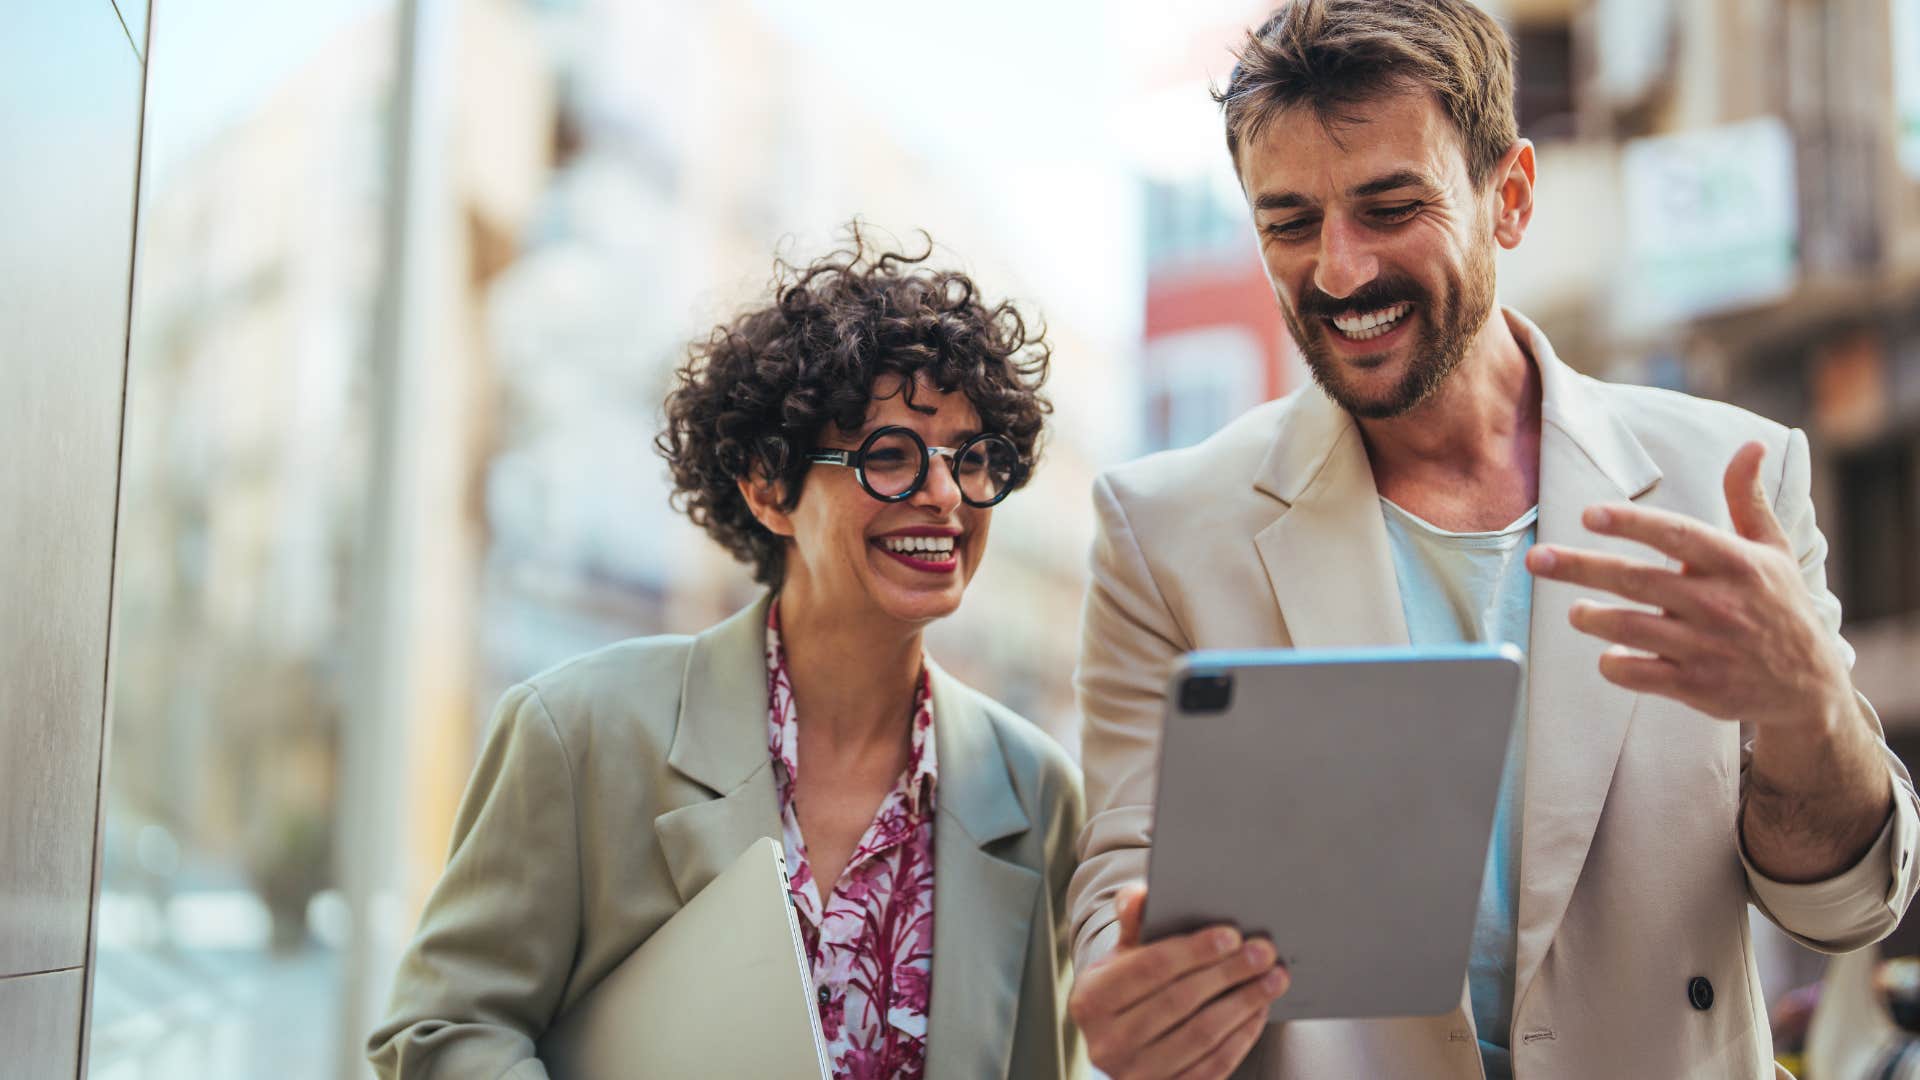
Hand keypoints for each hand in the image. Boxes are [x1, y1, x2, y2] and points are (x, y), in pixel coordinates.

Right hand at [1068, 884, 1288, 1079]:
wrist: (1121, 1040)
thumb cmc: (1128, 985)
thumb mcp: (1121, 953)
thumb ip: (1133, 921)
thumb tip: (1143, 895)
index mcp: (1091, 999)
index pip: (1149, 968)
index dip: (1193, 951)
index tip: (1232, 934)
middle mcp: (1107, 1042)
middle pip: (1180, 1001)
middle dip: (1228, 973)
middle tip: (1264, 952)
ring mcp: (1135, 1074)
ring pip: (1201, 1035)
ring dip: (1244, 1004)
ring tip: (1273, 979)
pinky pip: (1212, 1066)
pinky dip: (1241, 1037)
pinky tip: (1259, 1011)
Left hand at [1525, 441, 1852, 736]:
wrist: (1810, 687)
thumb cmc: (1781, 607)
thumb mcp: (1774, 551)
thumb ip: (1747, 500)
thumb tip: (1749, 446)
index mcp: (1736, 564)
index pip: (1676, 535)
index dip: (1631, 523)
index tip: (1589, 513)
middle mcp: (1719, 603)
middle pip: (1637, 580)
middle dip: (1582, 567)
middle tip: (1538, 559)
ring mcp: (1707, 648)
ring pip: (1634, 628)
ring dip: (1594, 618)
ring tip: (1575, 611)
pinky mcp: (1698, 687)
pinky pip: (1643, 675)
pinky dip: (1617, 665)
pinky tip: (1607, 655)